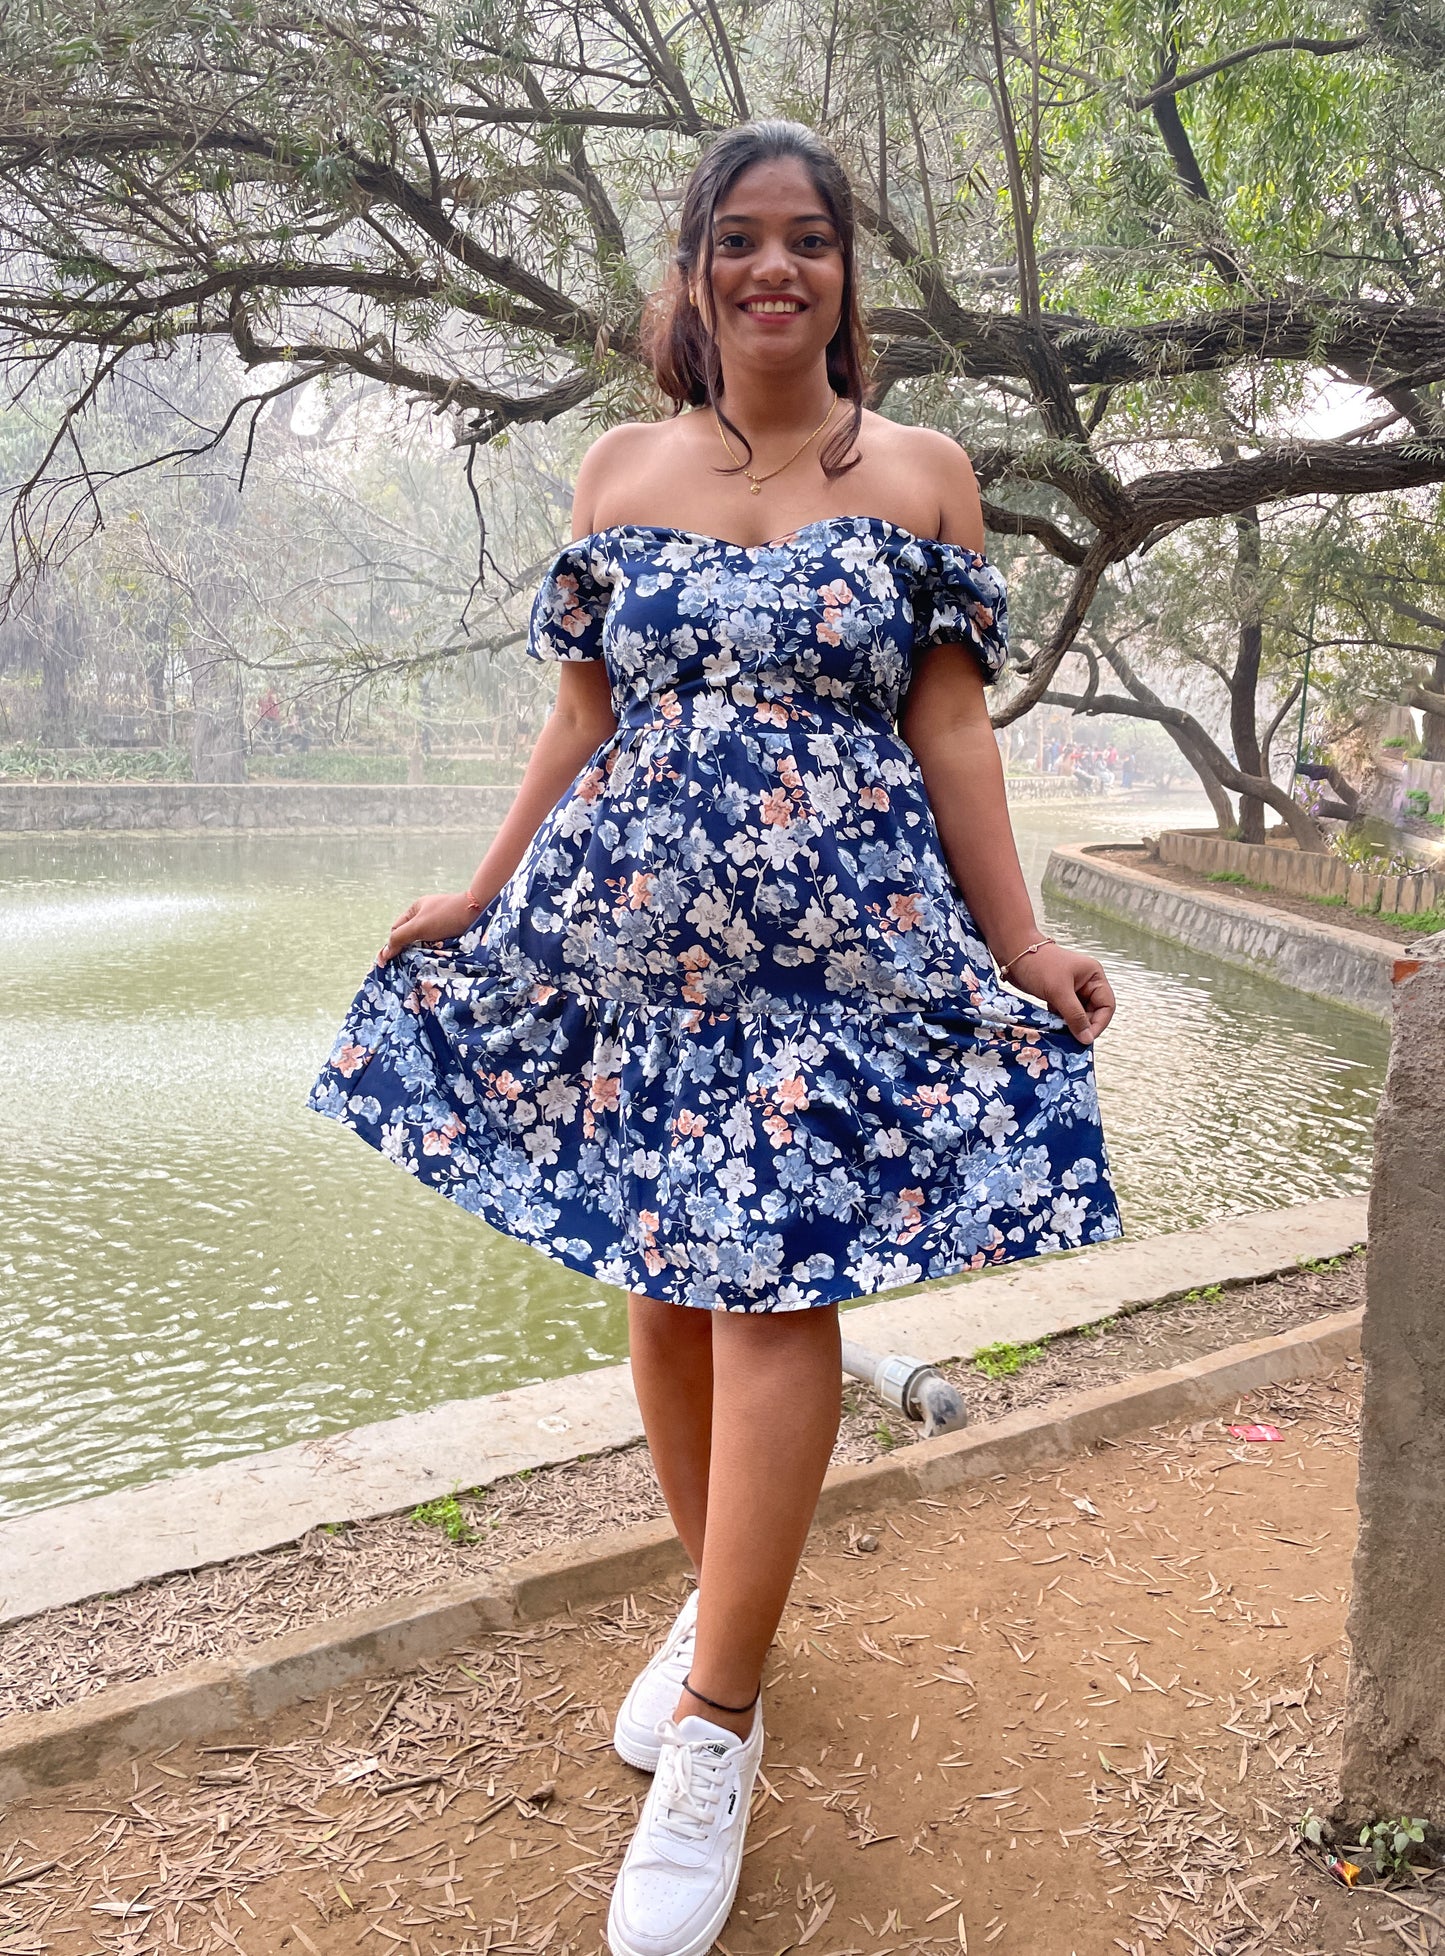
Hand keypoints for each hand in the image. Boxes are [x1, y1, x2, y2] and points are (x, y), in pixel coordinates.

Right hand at [377, 891, 481, 965]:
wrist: (478, 911)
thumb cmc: (445, 916)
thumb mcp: (418, 927)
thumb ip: (400, 938)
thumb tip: (384, 953)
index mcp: (415, 909)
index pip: (397, 930)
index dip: (393, 945)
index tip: (390, 962)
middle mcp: (426, 916)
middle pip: (410, 937)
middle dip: (408, 951)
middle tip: (404, 968)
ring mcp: (440, 924)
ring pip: (424, 944)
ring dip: (422, 954)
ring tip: (419, 968)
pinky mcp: (452, 932)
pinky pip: (438, 946)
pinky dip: (435, 953)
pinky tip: (434, 962)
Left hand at [1000, 941, 1114, 1043]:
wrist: (1013, 953)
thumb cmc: (1039, 965)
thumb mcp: (1059, 991)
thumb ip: (1074, 1016)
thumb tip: (1086, 1039)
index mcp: (1094, 977)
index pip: (1106, 1005)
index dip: (1099, 1024)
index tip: (1086, 1039)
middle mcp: (1086, 983)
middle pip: (1093, 1012)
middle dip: (1084, 1026)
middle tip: (1072, 1041)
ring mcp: (1072, 990)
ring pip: (1078, 1015)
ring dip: (1071, 1026)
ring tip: (1062, 1036)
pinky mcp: (1058, 995)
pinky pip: (1065, 1014)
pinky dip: (1061, 1022)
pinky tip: (1054, 1029)